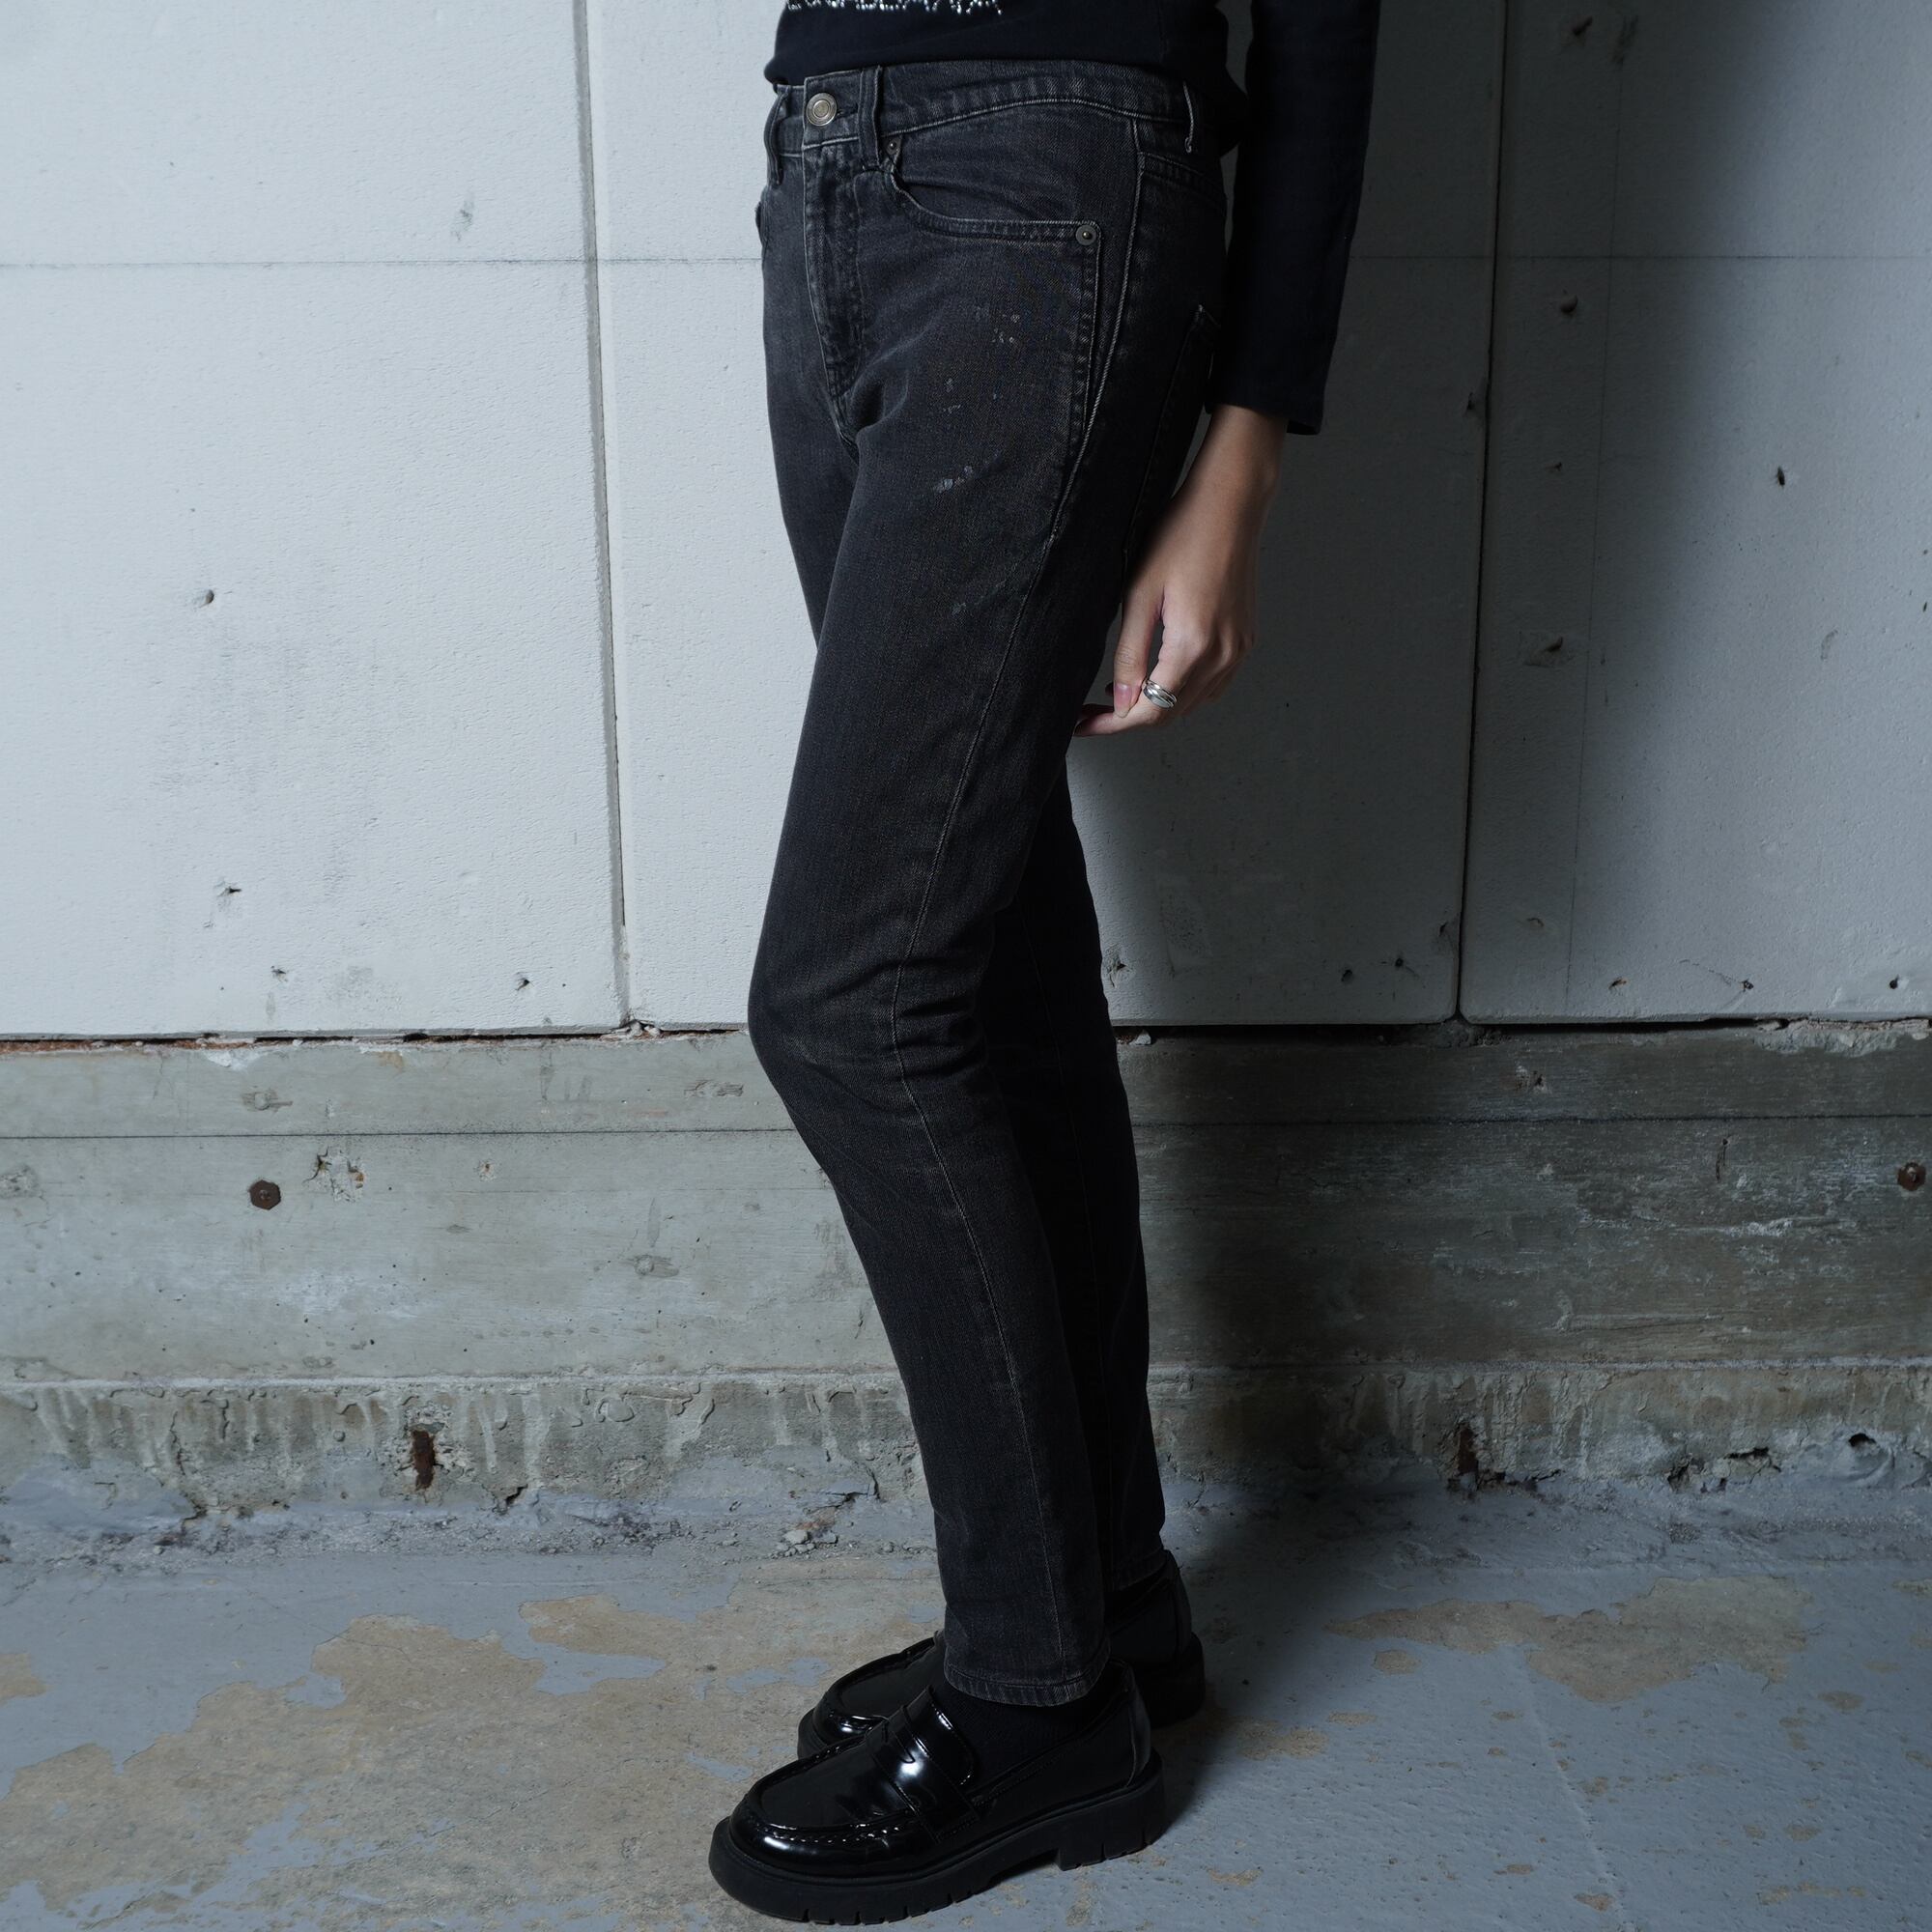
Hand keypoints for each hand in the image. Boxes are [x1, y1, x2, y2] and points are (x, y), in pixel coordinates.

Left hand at [1074, 403, 1284, 736]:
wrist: (1230, 505)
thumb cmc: (1181, 535)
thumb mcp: (1140, 595)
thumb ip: (1130, 654)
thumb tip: (1121, 702)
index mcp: (1193, 646)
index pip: (1150, 711)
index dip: (1113, 724)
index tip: (1083, 723)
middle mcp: (1223, 656)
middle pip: (1171, 714)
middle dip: (1129, 718)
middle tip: (1092, 708)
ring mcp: (1238, 650)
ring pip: (1192, 704)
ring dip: (1156, 705)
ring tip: (1119, 690)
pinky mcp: (1244, 641)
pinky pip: (1212, 685)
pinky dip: (1183, 691)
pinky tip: (1158, 673)